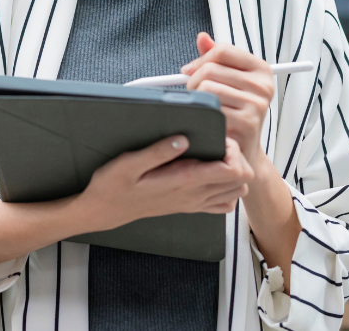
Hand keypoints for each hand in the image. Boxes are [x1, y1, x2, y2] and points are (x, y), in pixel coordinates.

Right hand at [74, 135, 254, 233]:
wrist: (106, 210)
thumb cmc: (114, 186)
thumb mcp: (128, 163)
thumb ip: (157, 151)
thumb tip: (183, 138)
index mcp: (184, 181)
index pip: (232, 170)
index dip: (233, 150)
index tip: (216, 138)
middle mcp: (194, 195)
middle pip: (242, 180)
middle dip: (238, 158)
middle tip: (218, 144)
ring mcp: (194, 203)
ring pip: (237, 192)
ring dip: (234, 172)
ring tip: (216, 156)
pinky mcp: (190, 206)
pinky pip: (224, 204)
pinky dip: (226, 188)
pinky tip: (210, 174)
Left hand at [181, 32, 274, 163]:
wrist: (244, 148)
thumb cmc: (235, 111)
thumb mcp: (230, 80)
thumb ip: (216, 58)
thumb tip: (202, 38)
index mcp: (261, 69)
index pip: (222, 51)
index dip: (200, 59)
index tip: (190, 70)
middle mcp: (263, 85)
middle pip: (210, 69)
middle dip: (193, 81)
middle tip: (195, 94)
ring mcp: (256, 104)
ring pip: (206, 88)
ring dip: (196, 99)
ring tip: (203, 108)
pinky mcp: (247, 123)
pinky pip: (210, 109)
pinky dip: (202, 114)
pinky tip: (208, 120)